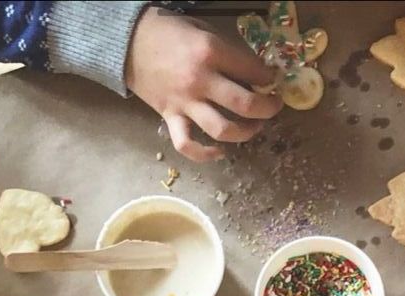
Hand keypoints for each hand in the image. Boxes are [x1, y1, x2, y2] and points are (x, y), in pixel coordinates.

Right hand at [126, 8, 282, 160]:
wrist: (130, 42)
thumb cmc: (171, 33)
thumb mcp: (205, 32)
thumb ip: (230, 53)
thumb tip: (257, 73)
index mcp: (211, 53)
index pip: (253, 72)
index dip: (270, 79)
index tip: (273, 81)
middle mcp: (200, 81)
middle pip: (245, 105)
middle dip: (268, 109)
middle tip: (274, 107)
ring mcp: (184, 103)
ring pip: (222, 129)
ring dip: (246, 133)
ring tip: (255, 127)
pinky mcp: (169, 117)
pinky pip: (187, 144)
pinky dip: (205, 154)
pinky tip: (220, 152)